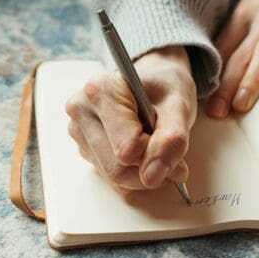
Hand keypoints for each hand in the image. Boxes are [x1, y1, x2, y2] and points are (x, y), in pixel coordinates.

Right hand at [65, 45, 195, 190]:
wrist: (155, 80)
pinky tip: (142, 152)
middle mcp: (81, 111)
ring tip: (157, 147)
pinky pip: (111, 178)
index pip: (127, 148)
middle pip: (117, 168)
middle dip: (150, 169)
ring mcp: (79, 131)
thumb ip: (172, 139)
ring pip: (114, 177)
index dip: (155, 151)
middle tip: (173, 154)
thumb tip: (153, 177)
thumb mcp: (179, 105)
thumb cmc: (164, 86)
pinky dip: (134, 174)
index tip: (169, 137)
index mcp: (100, 91)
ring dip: (143, 173)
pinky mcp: (84, 148)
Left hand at [207, 0, 258, 117]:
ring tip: (241, 104)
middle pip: (241, 53)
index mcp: (246, 12)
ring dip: (253, 77)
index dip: (213, 76)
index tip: (204, 102)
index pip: (224, 47)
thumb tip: (217, 65)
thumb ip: (240, 32)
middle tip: (216, 112)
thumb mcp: (256, 4)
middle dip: (226, 84)